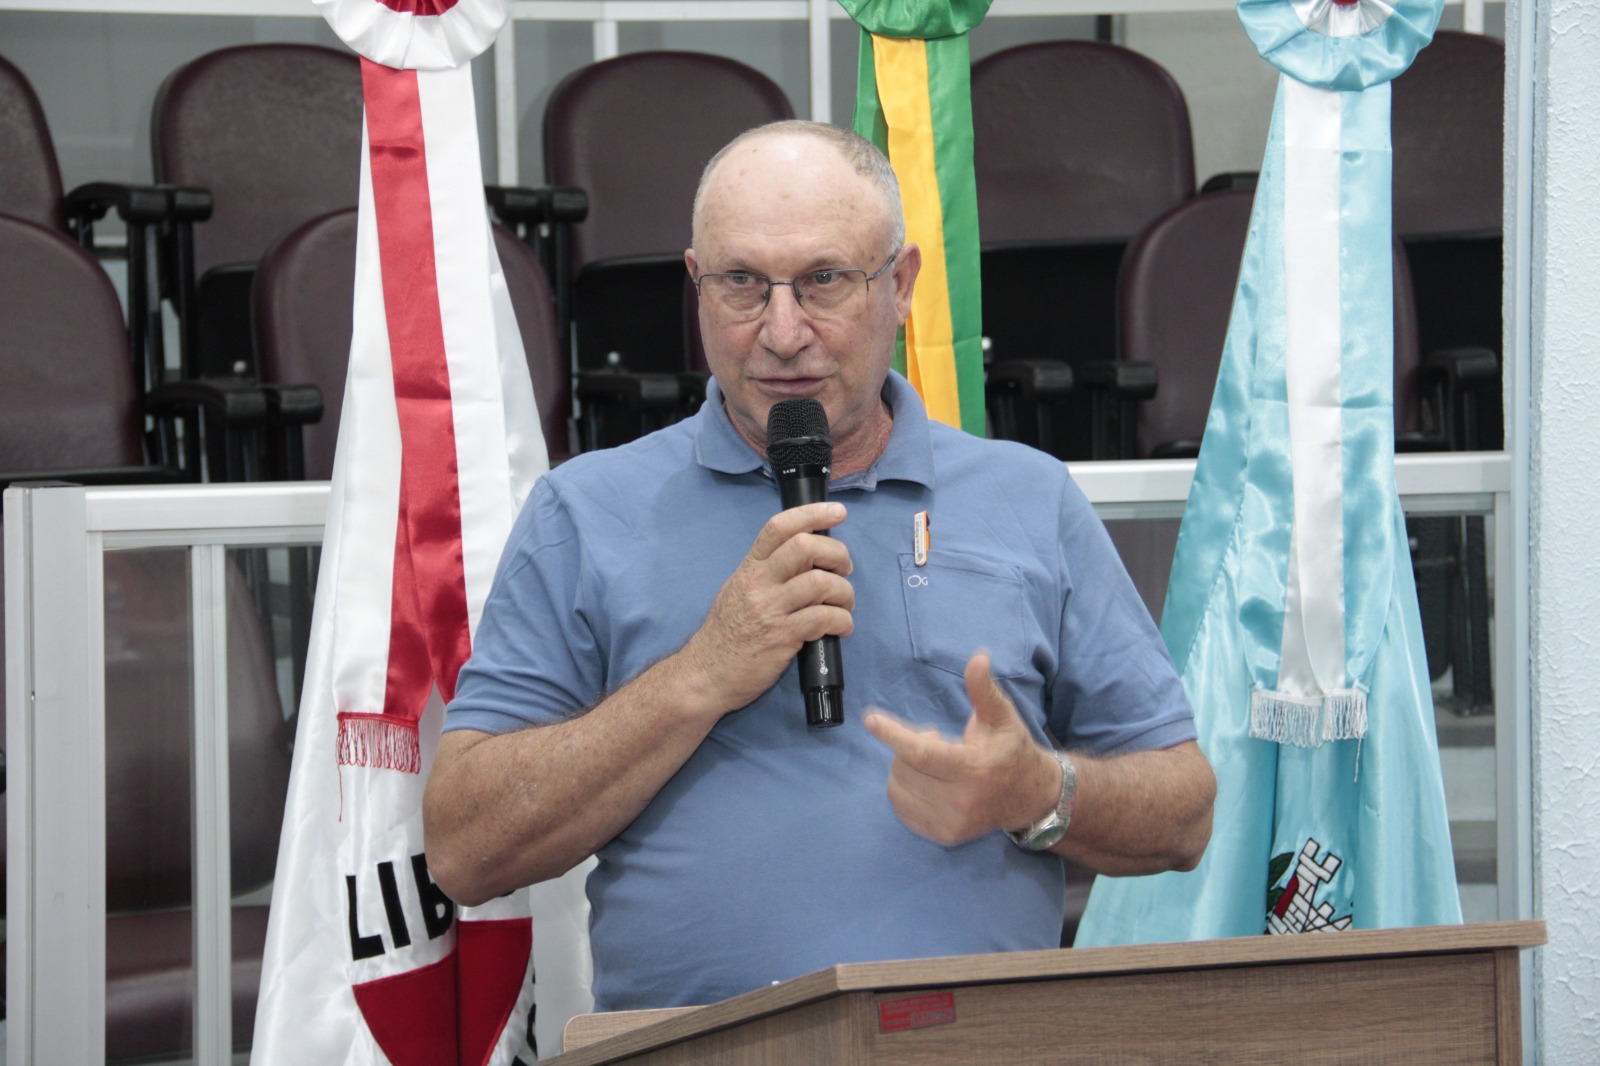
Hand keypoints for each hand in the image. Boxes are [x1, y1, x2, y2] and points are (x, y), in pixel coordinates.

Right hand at [677, 502, 854, 715]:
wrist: (704, 675)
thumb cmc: (725, 635)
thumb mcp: (738, 592)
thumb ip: (767, 573)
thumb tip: (805, 558)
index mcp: (749, 568)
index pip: (779, 527)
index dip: (812, 513)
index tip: (837, 513)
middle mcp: (758, 583)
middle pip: (804, 547)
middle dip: (837, 555)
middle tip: (844, 570)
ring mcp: (769, 610)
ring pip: (819, 583)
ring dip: (844, 593)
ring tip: (844, 606)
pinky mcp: (781, 637)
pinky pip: (822, 619)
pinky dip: (842, 621)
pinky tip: (841, 628)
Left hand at [864, 653, 1060, 846]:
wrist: (1030, 798)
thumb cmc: (1012, 751)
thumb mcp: (1003, 717)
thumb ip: (984, 690)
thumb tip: (978, 658)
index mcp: (974, 769)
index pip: (921, 754)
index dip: (893, 736)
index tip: (871, 720)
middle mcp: (961, 801)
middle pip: (905, 768)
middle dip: (907, 746)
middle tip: (936, 739)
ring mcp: (950, 823)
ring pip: (897, 789)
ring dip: (905, 769)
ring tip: (934, 763)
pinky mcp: (943, 836)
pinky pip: (901, 809)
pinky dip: (905, 790)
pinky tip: (928, 782)